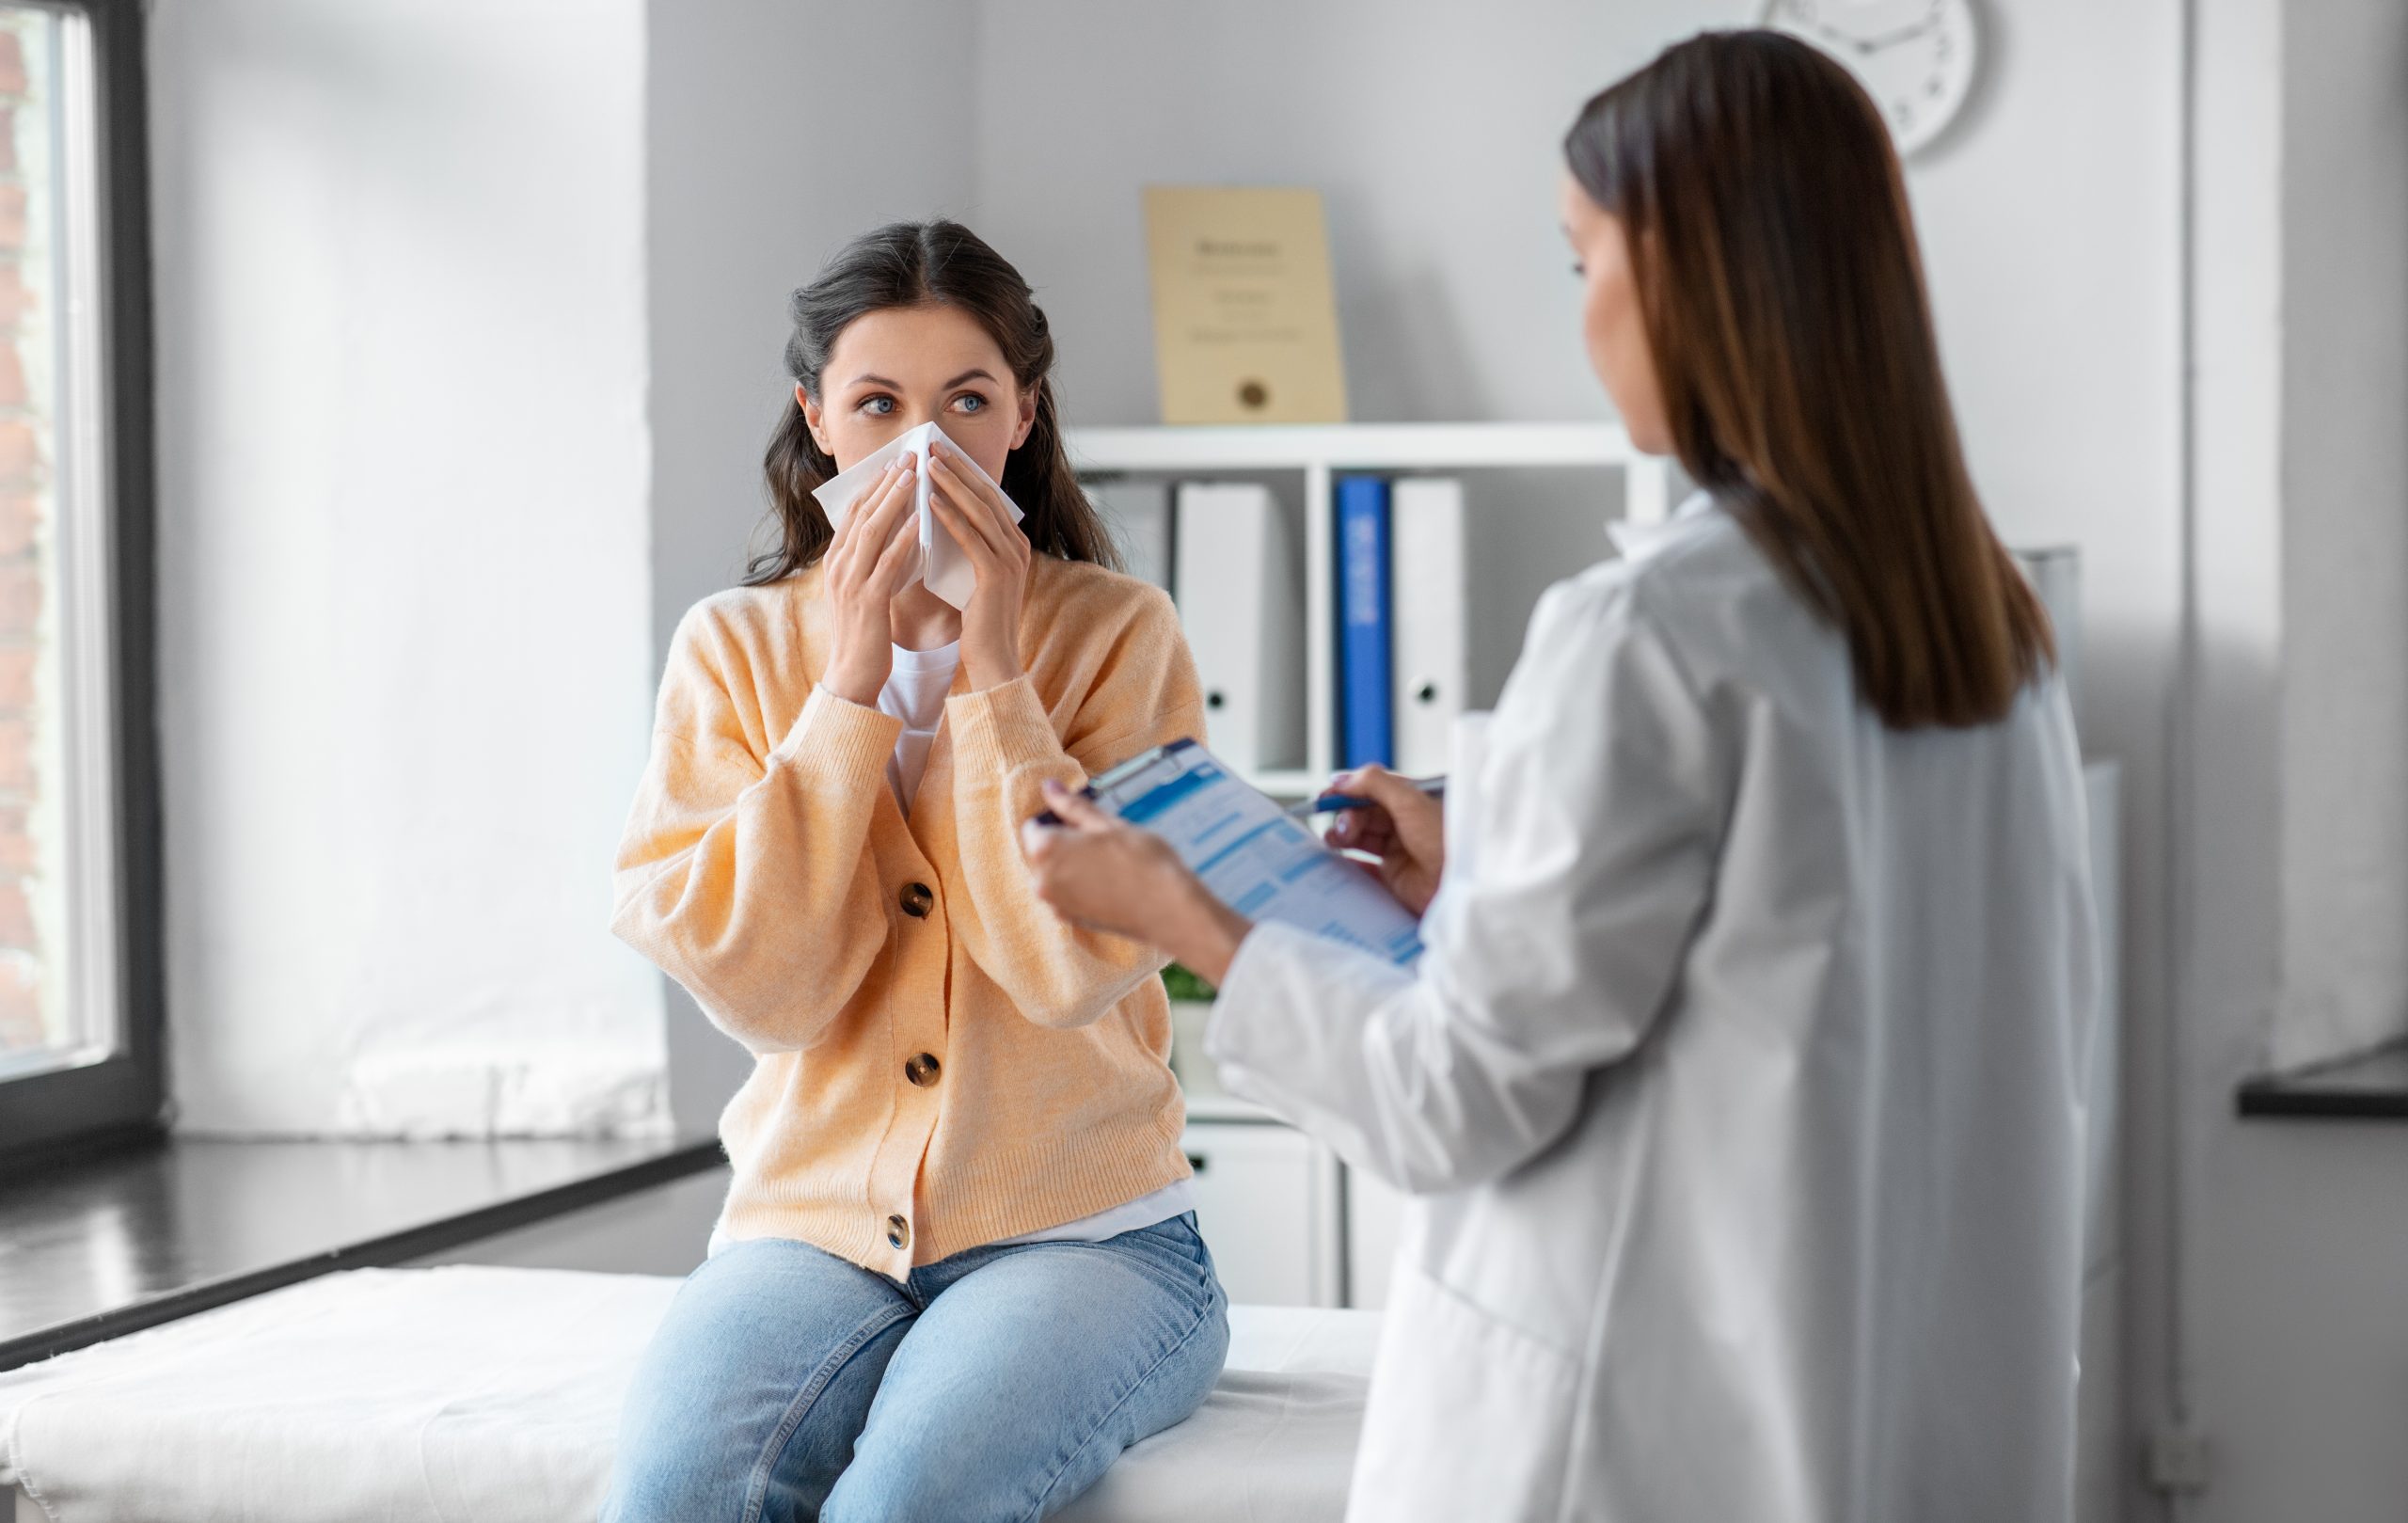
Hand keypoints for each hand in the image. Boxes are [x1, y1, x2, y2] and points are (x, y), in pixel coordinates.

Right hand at [820, 458, 923, 705]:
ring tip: (913, 476)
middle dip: (885, 483)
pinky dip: (903, 539)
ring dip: (893, 501)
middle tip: (908, 457)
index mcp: (837, 562)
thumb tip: (896, 535)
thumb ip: (873, 563)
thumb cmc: (864, 635)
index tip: (895, 463)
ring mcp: (850, 583)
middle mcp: (839, 567)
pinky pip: (887, 564)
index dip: (874, 486)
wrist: (852, 677)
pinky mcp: (868, 602)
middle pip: (861, 514)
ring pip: (871, 531)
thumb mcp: (865, 590)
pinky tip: (921, 521)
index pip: (854, 514)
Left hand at [927, 440, 1030, 691]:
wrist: (993, 659)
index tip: (940, 452)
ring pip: (978, 511)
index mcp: (1013, 545)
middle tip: (932, 445)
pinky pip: (970, 538)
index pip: (988, 498)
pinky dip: (950, 516)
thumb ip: (965, 547)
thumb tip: (937, 518)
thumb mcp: (972, 575)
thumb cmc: (977, 621)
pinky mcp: (996, 575)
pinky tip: (930, 500)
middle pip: (985, 496)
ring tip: (927, 464)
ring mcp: (1010, 560)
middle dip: (958, 468)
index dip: (965, 472)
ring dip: (951, 484)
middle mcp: (1017, 547)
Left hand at [1021, 780, 1252, 985]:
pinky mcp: (1072, 920)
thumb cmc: (1142, 862)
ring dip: (1073, 865)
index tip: (1083, 822)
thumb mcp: (1107, 824)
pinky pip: (1067, 894)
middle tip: (1102, 841)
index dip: (1057, 820)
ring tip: (1110, 862)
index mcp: (1045, 850)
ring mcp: (1056, 903)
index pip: (1034, 827)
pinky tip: (1110, 882)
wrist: (1169, 910)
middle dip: (1064, 844)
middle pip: (1042, 852)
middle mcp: (1041, 880)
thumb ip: (1072, 806)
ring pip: (1055, 874)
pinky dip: (1081, 886)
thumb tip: (1049, 786)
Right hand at [1324, 765, 1445, 916]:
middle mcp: (1405, 824)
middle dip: (1346, 815)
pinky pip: (1364, 869)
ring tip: (1336, 840)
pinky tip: (1339, 861)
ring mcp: (1399, 851)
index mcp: (1412, 801)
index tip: (1327, 796)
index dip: (1348, 791)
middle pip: (1363, 814)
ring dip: (1343, 835)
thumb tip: (1342, 779)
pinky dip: (1348, 864)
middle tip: (1341, 826)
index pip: (1372, 790)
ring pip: (1361, 838)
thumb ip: (1374, 783)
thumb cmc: (1446, 840)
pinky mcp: (1395, 878)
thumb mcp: (1410, 800)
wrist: (1464, 884)